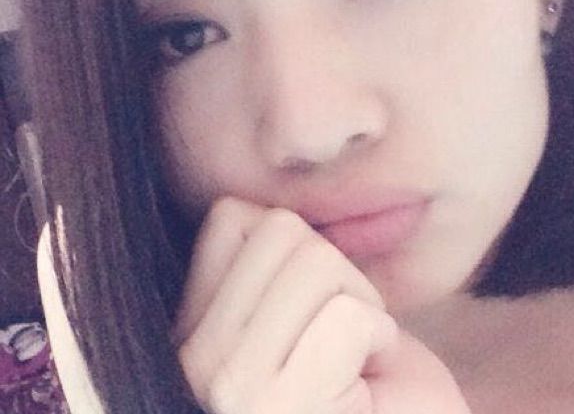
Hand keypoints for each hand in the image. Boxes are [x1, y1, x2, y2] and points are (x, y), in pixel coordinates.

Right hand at [173, 196, 470, 413]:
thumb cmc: (368, 375)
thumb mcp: (305, 305)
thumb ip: (272, 259)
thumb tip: (275, 187)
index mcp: (191, 329)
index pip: (228, 214)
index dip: (299, 244)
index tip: (317, 302)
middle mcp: (191, 358)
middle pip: (280, 228)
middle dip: (337, 272)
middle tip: (344, 334)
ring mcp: (226, 385)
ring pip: (315, 261)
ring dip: (360, 304)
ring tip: (355, 357)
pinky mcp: (277, 407)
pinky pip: (350, 316)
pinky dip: (379, 338)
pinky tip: (368, 380)